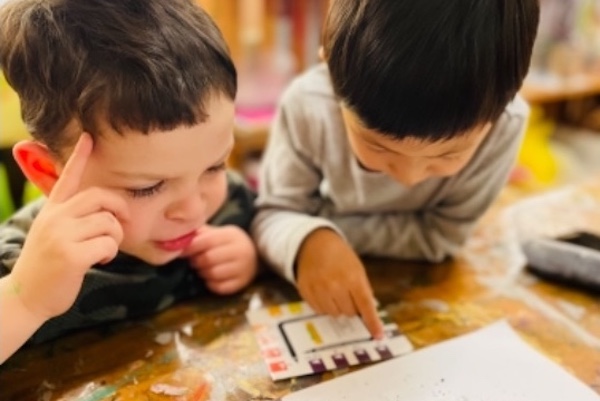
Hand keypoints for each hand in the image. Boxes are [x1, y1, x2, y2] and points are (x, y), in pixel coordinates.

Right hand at [9, 133, 127, 320]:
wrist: (25, 297)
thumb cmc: (46, 267)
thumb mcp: (51, 234)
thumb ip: (70, 219)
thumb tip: (103, 212)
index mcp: (52, 211)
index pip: (68, 178)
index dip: (79, 157)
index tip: (89, 137)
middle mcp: (55, 218)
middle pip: (100, 197)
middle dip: (120, 209)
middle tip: (122, 225)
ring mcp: (61, 235)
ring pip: (108, 222)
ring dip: (115, 238)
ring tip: (105, 249)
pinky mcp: (71, 255)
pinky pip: (107, 244)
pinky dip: (110, 252)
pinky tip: (100, 260)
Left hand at [183, 225, 257, 293]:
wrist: (254, 256)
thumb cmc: (228, 244)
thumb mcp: (218, 233)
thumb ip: (200, 234)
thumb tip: (180, 238)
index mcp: (232, 235)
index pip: (208, 240)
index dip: (191, 247)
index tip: (181, 251)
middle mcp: (241, 251)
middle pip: (209, 259)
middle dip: (196, 261)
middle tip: (193, 260)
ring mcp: (243, 269)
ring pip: (213, 274)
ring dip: (203, 272)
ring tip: (203, 268)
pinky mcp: (241, 284)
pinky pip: (218, 287)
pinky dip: (210, 283)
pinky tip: (210, 277)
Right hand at [296, 228, 383, 337]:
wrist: (315, 243)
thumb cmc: (340, 257)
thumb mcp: (357, 269)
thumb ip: (363, 290)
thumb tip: (367, 314)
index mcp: (353, 278)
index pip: (365, 306)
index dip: (372, 322)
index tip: (378, 335)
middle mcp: (335, 286)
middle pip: (349, 313)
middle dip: (352, 307)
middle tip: (348, 294)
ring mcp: (319, 289)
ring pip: (334, 314)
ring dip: (337, 307)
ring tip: (335, 291)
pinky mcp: (306, 292)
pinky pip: (319, 310)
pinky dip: (324, 305)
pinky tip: (324, 292)